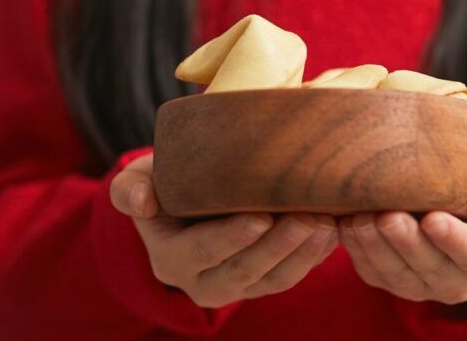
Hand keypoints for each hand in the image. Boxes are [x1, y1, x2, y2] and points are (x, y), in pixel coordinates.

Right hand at [110, 153, 338, 307]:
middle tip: (308, 217)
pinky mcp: (266, 280)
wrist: (188, 198)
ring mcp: (239, 285)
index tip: (261, 216)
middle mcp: (203, 282)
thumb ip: (131, 188)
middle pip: (246, 270)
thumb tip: (142, 203)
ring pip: (276, 279)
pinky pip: (294, 275)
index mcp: (172, 259)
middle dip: (280, 247)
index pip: (203, 251)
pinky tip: (335, 231)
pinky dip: (317, 256)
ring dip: (305, 254)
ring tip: (328, 222)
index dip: (232, 237)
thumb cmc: (165, 182)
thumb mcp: (139, 180)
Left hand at [339, 156, 466, 304]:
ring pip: (397, 276)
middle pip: (431, 268)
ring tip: (360, 218)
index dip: (454, 239)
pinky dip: (356, 251)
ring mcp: (423, 286)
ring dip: (376, 248)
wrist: (453, 196)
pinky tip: (345, 223)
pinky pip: (373, 274)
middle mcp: (459, 281)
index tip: (433, 218)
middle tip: (387, 215)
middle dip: (406, 243)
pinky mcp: (391, 281)